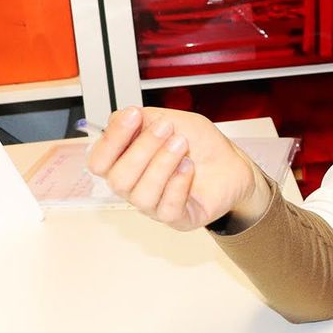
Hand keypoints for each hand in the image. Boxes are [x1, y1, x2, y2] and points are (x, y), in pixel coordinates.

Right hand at [85, 107, 267, 230]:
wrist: (233, 162)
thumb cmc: (201, 145)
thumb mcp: (172, 120)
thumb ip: (143, 119)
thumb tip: (118, 118)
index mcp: (126, 162)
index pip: (99, 161)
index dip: (112, 138)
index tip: (134, 115)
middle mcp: (135, 187)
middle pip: (118, 179)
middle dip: (142, 149)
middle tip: (166, 128)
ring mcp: (154, 205)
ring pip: (141, 194)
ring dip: (162, 164)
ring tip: (182, 144)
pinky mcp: (178, 218)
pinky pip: (166, 208)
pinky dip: (177, 184)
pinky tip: (189, 167)